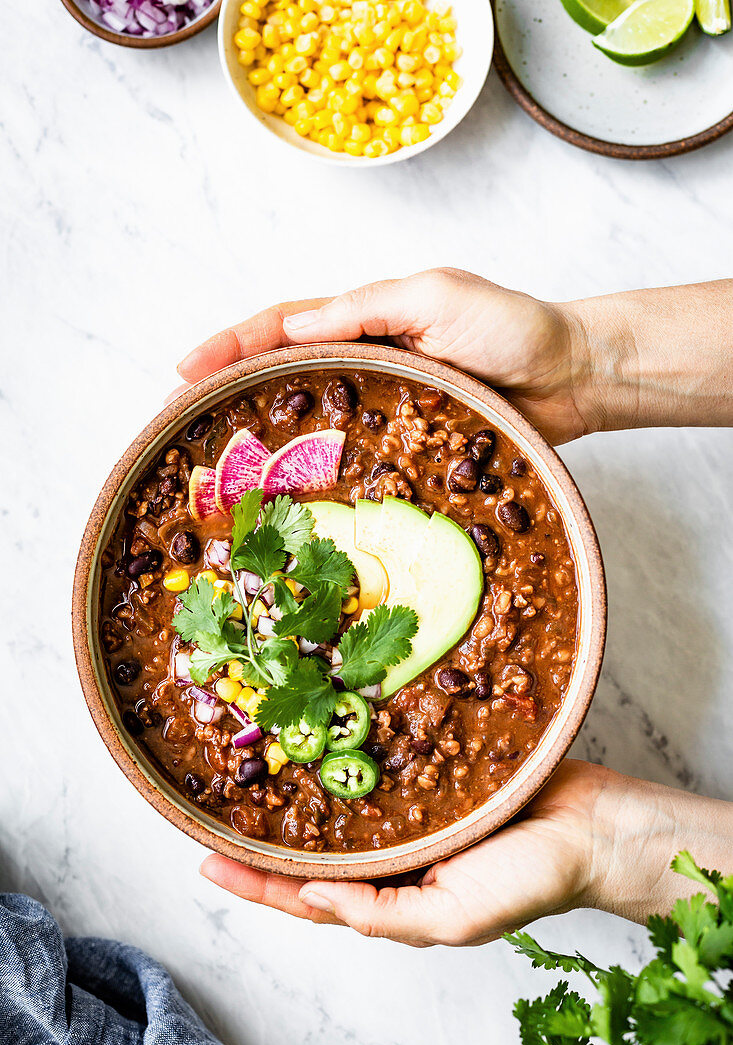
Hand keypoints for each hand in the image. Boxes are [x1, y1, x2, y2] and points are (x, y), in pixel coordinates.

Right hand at [177, 269, 597, 444]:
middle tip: (179, 424)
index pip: (282, 327)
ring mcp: (383, 408)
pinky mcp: (406, 450)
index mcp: (365, 318)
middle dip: (226, 393)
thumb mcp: (437, 295)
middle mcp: (365, 363)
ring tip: (216, 469)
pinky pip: (352, 462)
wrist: (572, 377)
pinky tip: (290, 500)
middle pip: (281, 375)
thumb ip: (368, 307)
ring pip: (310, 422)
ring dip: (261, 441)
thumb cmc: (513, 327)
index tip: (183, 372)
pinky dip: (316, 477)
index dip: (230, 346)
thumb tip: (294, 327)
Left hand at [200, 761, 603, 947]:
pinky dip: (347, 751)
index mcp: (392, 895)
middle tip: (213, 807)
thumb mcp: (453, 918)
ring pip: (339, 798)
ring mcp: (410, 807)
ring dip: (298, 787)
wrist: (593, 824)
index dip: (256, 882)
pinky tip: (322, 727)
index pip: (307, 895)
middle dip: (263, 833)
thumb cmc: (531, 881)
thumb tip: (309, 896)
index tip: (205, 863)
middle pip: (312, 845)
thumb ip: (383, 914)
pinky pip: (378, 759)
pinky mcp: (430, 767)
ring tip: (253, 764)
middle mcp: (393, 852)